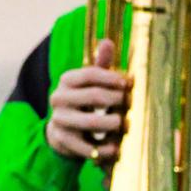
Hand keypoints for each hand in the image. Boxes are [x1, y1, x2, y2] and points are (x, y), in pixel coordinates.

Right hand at [46, 38, 130, 165]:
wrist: (62, 132)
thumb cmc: (84, 102)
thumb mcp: (91, 83)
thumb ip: (100, 65)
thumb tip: (107, 41)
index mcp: (66, 79)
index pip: (90, 74)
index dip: (112, 77)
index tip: (129, 83)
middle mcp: (58, 98)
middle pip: (94, 96)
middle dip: (117, 100)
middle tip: (132, 104)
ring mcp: (59, 119)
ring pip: (91, 122)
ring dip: (113, 123)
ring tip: (126, 125)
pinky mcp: (62, 140)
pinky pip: (85, 146)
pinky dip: (103, 149)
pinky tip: (116, 148)